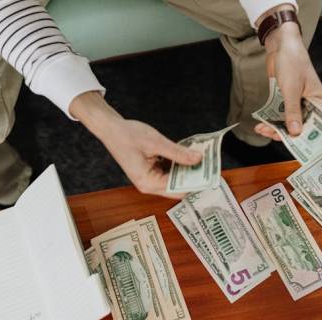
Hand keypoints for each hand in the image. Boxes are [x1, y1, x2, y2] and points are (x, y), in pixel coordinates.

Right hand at [70, 92, 201, 198]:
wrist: (110, 128)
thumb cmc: (127, 135)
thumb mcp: (156, 142)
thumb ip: (178, 152)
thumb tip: (198, 159)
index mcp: (148, 182)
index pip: (178, 189)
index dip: (195, 182)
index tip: (211, 175)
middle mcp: (149, 184)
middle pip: (177, 186)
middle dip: (193, 176)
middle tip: (210, 166)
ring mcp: (150, 178)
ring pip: (174, 178)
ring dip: (187, 169)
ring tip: (202, 159)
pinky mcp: (151, 170)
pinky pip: (169, 171)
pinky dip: (178, 164)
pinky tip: (188, 155)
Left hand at [255, 8, 321, 140]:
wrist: (281, 45)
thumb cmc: (292, 62)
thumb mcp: (291, 89)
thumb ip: (293, 112)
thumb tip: (296, 133)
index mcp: (319, 101)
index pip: (317, 125)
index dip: (307, 138)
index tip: (295, 147)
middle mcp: (310, 104)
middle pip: (300, 126)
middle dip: (284, 133)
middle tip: (269, 134)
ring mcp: (297, 102)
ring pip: (287, 122)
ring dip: (274, 127)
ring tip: (261, 129)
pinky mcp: (285, 99)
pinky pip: (279, 115)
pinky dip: (271, 120)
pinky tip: (261, 124)